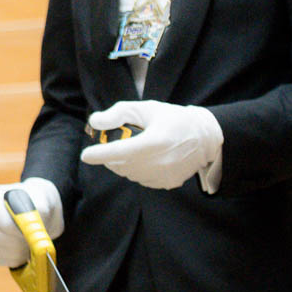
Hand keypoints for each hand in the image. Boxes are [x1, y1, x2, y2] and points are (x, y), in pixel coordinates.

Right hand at [0, 178, 63, 268]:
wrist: (40, 213)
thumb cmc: (39, 203)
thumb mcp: (43, 200)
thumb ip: (40, 212)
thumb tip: (34, 230)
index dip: (11, 226)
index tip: (29, 232)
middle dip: (17, 242)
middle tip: (34, 242)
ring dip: (18, 251)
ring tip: (31, 244)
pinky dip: (16, 258)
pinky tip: (25, 249)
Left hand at [81, 101, 222, 189]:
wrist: (205, 137)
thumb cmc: (173, 119)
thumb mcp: (145, 108)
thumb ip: (118, 113)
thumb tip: (95, 122)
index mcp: (154, 142)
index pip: (120, 151)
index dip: (100, 154)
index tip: (85, 155)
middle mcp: (160, 162)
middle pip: (121, 165)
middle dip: (111, 156)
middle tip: (115, 143)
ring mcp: (164, 176)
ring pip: (130, 174)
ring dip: (123, 163)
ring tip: (133, 148)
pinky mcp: (168, 183)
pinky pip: (142, 180)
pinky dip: (137, 171)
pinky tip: (146, 158)